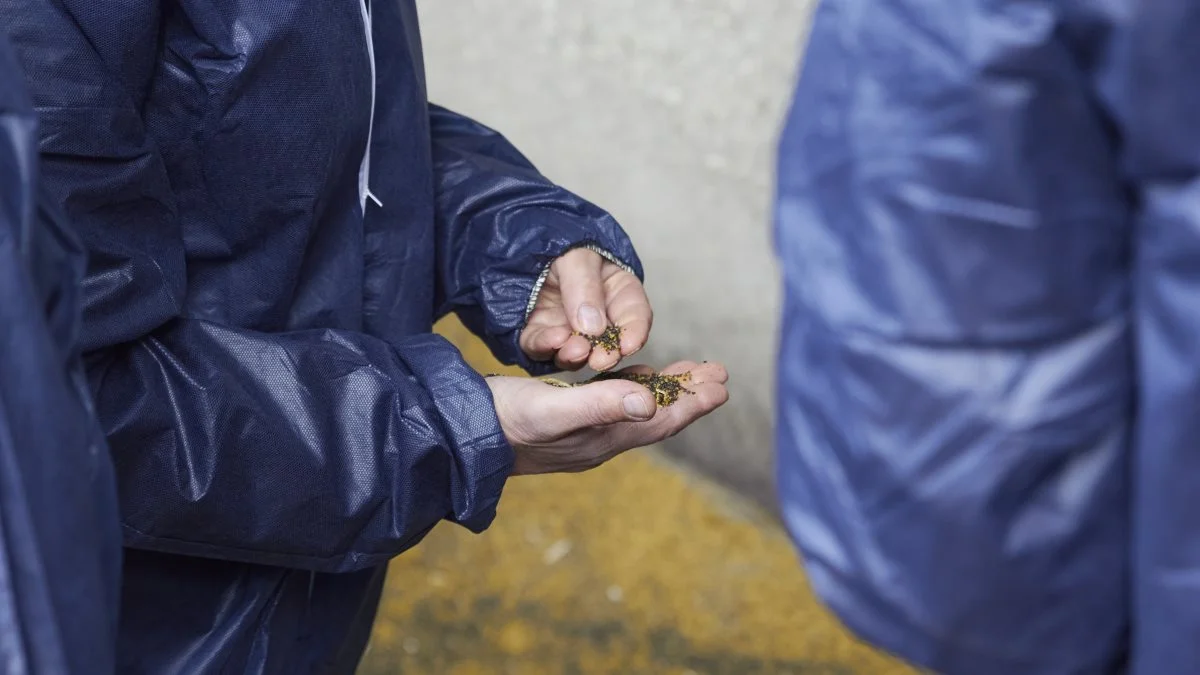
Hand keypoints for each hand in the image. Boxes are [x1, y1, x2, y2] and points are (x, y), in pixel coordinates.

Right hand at [486, 361, 728, 474]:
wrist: (459, 433)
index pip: (659, 420)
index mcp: (601, 438)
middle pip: (655, 415)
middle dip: (688, 395)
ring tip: (691, 374)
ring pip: (635, 409)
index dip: (692, 402)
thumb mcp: (551, 409)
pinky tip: (637, 377)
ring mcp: (581, 431)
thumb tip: (648, 401)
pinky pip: (611, 403)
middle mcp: (598, 438)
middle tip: (718, 374)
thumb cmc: (503, 420)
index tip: (721, 384)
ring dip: (665, 390)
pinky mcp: (564, 419)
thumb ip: (600, 404)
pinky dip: (632, 387)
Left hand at [519, 248, 650, 371]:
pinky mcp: (537, 332)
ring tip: (573, 349)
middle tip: (599, 359)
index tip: (627, 345)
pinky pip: (540, 347)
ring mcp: (565, 327)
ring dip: (575, 355)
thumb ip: (585, 287)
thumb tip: (592, 328)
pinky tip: (550, 340)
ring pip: (574, 352)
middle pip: (606, 343)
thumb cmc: (556, 238)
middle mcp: (595, 315)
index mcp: (617, 290)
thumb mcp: (577, 254)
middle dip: (604, 353)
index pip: (634, 315)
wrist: (517, 236)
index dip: (635, 333)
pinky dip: (545, 347)